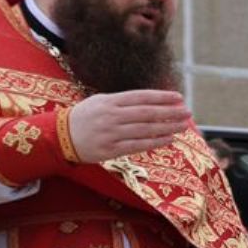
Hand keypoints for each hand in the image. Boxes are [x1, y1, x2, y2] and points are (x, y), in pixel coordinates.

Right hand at [68, 90, 191, 161]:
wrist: (60, 137)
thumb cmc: (85, 117)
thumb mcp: (100, 101)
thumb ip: (124, 101)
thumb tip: (154, 101)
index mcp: (109, 102)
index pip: (141, 97)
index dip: (161, 97)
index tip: (179, 97)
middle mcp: (111, 116)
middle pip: (146, 113)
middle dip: (170, 112)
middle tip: (187, 112)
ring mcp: (111, 134)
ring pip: (145, 130)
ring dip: (167, 128)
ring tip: (183, 126)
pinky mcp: (110, 150)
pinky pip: (137, 146)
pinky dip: (155, 142)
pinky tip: (169, 139)